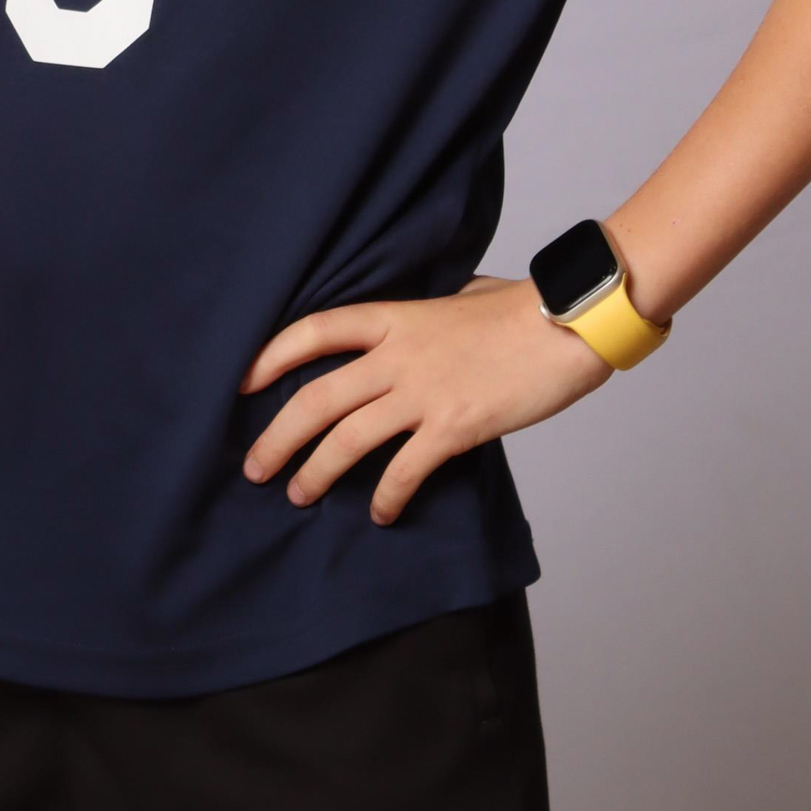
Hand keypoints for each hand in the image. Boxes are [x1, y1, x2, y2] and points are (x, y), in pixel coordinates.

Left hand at [240, 276, 606, 523]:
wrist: (568, 323)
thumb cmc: (522, 308)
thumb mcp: (460, 296)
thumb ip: (427, 313)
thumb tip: (422, 319)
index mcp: (395, 316)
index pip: (315, 331)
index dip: (271, 356)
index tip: (242, 381)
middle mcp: (399, 355)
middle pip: (316, 398)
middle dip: (277, 437)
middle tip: (254, 468)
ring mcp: (424, 392)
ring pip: (348, 438)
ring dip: (317, 472)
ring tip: (298, 494)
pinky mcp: (454, 426)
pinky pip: (405, 470)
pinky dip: (387, 497)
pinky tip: (381, 514)